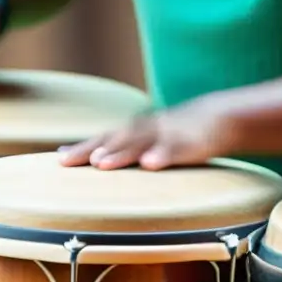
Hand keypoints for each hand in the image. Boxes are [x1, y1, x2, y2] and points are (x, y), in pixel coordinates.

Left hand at [57, 100, 234, 170]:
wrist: (222, 117)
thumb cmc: (179, 133)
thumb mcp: (151, 139)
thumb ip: (122, 147)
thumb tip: (89, 157)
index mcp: (138, 131)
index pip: (105, 138)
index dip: (82, 148)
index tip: (59, 160)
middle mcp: (148, 129)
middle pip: (115, 139)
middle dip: (92, 150)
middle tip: (67, 161)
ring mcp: (169, 134)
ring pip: (142, 142)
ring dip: (121, 153)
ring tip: (102, 163)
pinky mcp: (192, 143)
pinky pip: (176, 150)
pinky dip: (162, 155)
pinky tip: (150, 165)